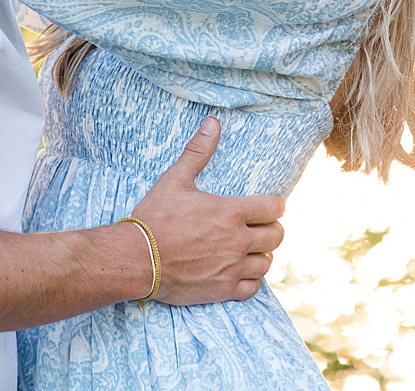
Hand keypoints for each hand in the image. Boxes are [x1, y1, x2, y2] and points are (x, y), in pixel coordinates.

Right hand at [128, 118, 284, 304]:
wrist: (137, 259)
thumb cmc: (155, 217)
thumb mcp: (175, 179)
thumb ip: (198, 152)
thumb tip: (212, 123)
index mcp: (231, 212)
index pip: (274, 208)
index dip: (274, 206)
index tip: (267, 207)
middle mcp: (238, 241)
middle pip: (277, 236)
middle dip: (271, 229)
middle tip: (259, 227)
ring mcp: (232, 267)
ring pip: (266, 263)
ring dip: (261, 254)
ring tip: (250, 249)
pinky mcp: (223, 290)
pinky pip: (253, 288)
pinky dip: (251, 280)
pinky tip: (241, 272)